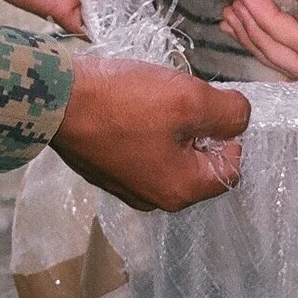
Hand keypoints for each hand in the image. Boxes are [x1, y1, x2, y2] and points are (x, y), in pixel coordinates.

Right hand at [51, 57, 250, 210]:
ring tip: (150, 98)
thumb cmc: (125, 101)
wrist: (56, 99)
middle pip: (199, 160)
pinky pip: (142, 150)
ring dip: (170, 125)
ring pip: (170, 153)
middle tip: (176, 98)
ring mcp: (127, 187)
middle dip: (196, 126)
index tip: (206, 103)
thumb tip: (240, 120)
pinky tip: (128, 105)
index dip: (228, 131)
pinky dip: (143, 128)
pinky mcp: (106, 171)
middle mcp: (155, 199)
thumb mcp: (190, 99)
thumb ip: (229, 113)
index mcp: (181, 191)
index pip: (231, 166)